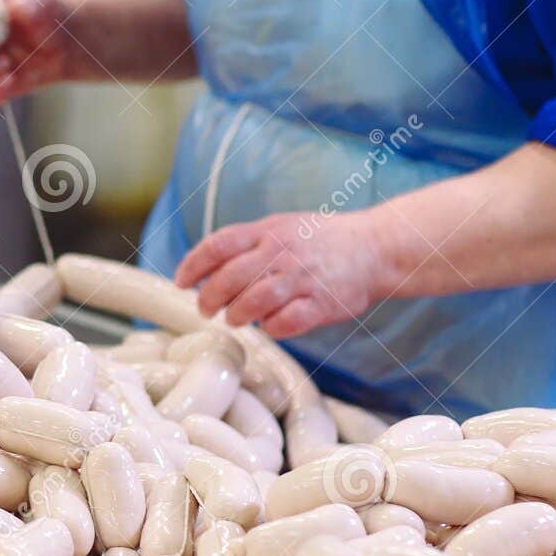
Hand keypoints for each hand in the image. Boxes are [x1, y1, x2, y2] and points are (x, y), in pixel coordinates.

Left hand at [175, 211, 391, 338]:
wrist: (375, 247)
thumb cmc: (321, 240)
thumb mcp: (282, 227)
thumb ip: (247, 244)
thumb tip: (205, 266)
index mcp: (269, 230)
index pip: (219, 245)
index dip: (193, 265)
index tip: (180, 281)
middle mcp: (283, 252)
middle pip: (230, 277)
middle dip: (209, 297)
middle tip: (205, 309)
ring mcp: (303, 277)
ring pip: (254, 301)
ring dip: (237, 315)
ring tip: (235, 319)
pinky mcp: (322, 303)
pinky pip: (286, 322)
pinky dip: (271, 328)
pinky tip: (270, 325)